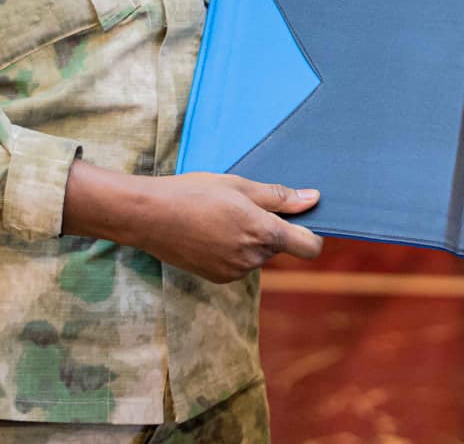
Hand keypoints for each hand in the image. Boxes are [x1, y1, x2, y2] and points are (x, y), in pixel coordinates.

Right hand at [62, 162, 322, 282]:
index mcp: (263, 232)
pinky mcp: (218, 278)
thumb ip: (279, 197)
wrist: (150, 216)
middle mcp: (252, 258)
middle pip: (279, 247)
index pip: (309, 247)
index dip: (312, 235)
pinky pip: (239, 264)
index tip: (303, 221)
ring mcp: (235, 271)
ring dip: (249, 239)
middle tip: (242, 206)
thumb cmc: (195, 192)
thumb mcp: (240, 186)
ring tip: (221, 217)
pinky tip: (211, 232)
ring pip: (258, 255)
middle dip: (270, 229)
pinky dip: (233, 250)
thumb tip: (313, 199)